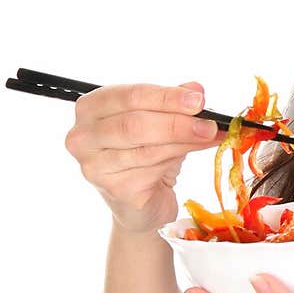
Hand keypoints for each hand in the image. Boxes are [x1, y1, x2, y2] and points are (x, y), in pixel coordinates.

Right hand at [65, 80, 222, 233]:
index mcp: (91, 107)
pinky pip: (152, 171)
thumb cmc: (146, 154)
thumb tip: (196, 90)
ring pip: (147, 149)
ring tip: (210, 138)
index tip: (198, 101)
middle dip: (177, 123)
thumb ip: (174, 103)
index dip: (167, 97)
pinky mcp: (114, 190)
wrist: (141, 202)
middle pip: (135, 124)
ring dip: (184, 143)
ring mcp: (94, 165)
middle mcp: (83, 136)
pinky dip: (176, 162)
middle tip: (209, 124)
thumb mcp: (160, 121)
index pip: (130, 96)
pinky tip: (190, 158)